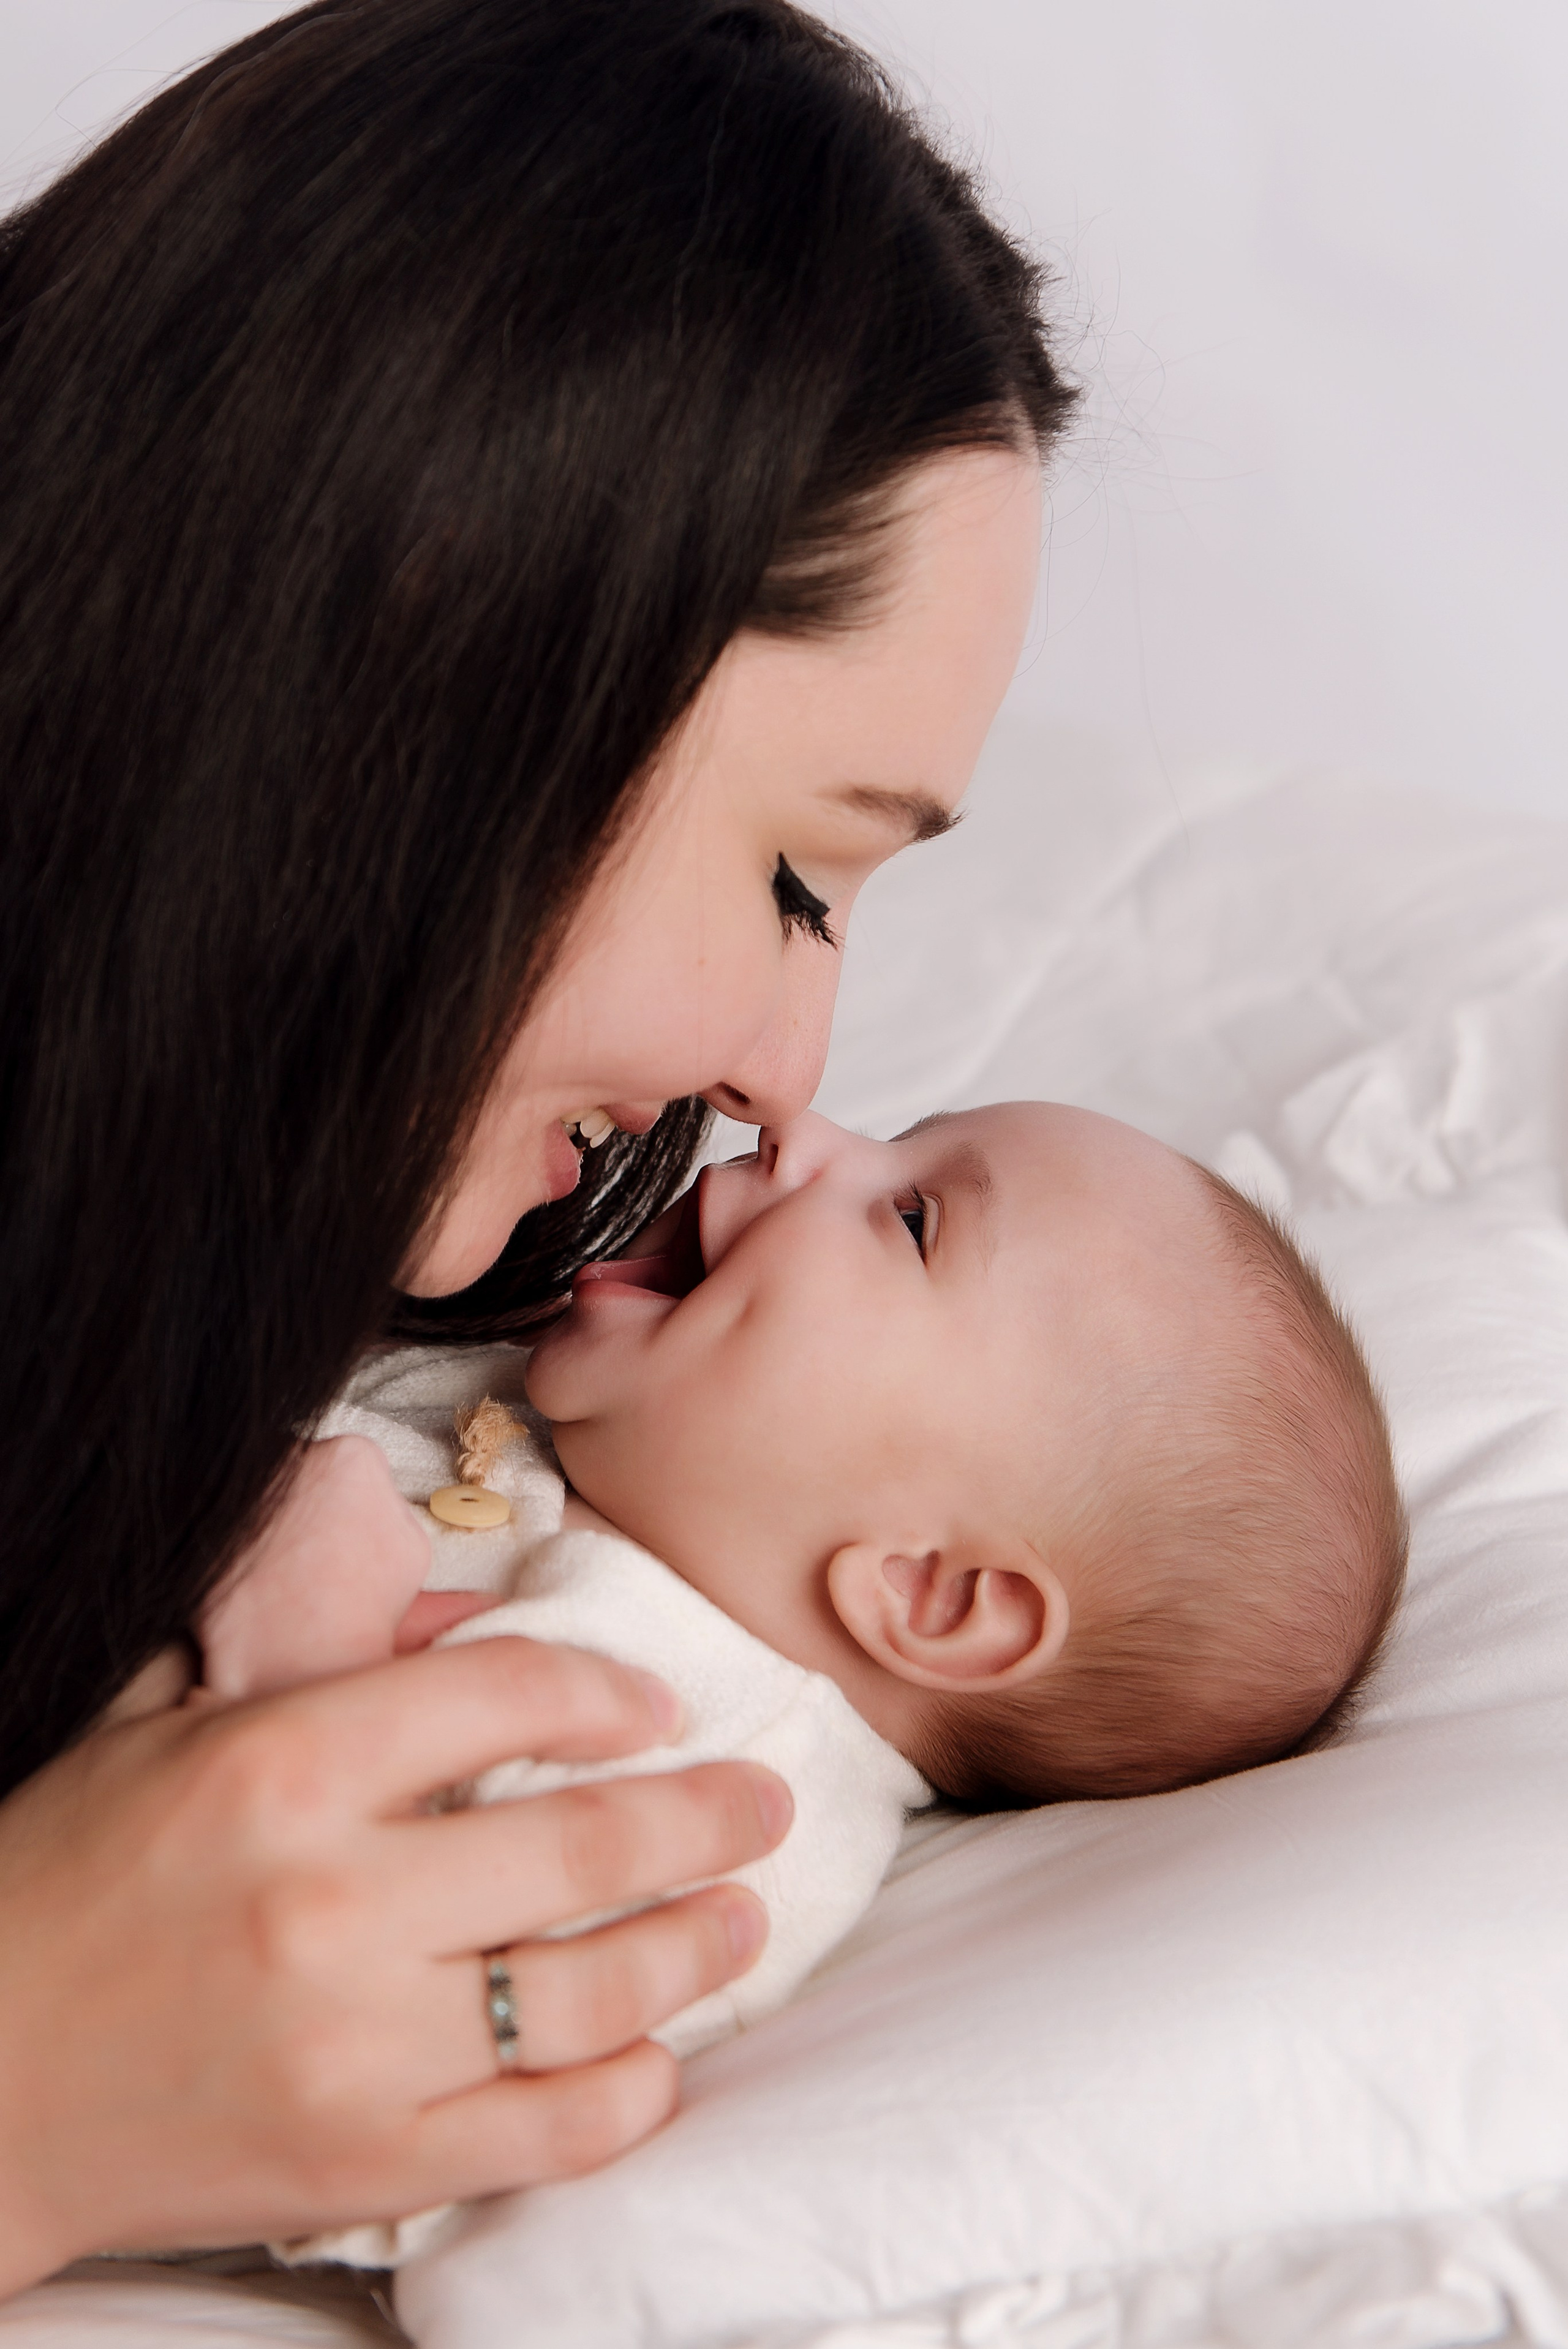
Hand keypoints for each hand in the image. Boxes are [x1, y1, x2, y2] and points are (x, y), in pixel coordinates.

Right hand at [0, 1636, 787, 2290]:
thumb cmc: (65, 1880)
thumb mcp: (171, 1726)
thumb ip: (316, 1663)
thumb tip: (462, 1626)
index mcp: (284, 1766)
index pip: (506, 1694)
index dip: (607, 1690)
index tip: (655, 1702)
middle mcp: (335, 1901)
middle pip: (580, 1841)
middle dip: (700, 1814)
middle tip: (762, 1801)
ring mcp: (360, 2045)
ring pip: (591, 1988)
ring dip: (693, 1944)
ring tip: (741, 1912)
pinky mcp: (366, 2165)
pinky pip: (547, 2130)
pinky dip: (628, 2093)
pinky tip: (662, 2057)